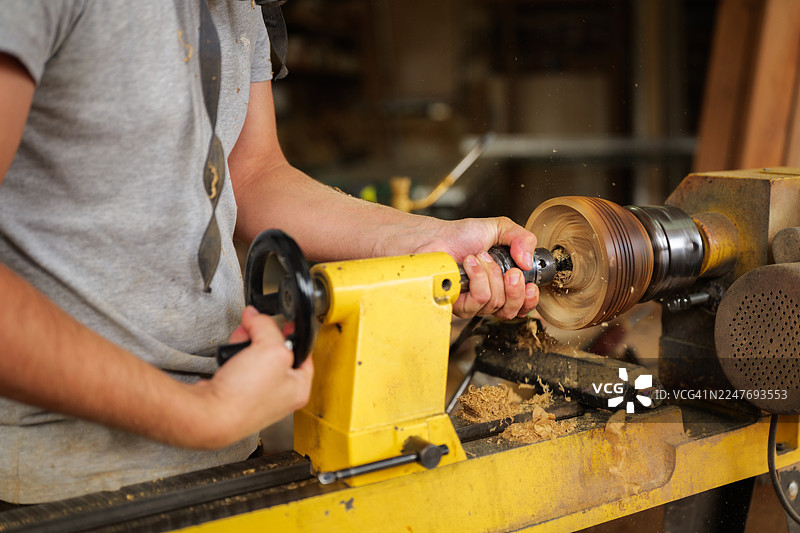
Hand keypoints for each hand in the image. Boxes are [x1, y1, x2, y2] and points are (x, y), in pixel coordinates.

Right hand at [193, 306, 312, 448]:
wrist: (210, 415)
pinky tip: (229, 356)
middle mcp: (280, 395)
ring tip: (239, 342)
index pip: (303, 354)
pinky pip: (240, 367)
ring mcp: (258, 396)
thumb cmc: (245, 396)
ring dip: (246, 345)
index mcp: (298, 388)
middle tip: (255, 329)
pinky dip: (234, 358)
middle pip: (276, 353)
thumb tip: (256, 316)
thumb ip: (267, 326)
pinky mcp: (237, 394)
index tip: (285, 324)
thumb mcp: (269, 348)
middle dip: (263, 337)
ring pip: (256, 358)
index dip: (293, 335)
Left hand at [392, 216, 539, 319]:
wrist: (437, 236)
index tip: (530, 285)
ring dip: (490, 274)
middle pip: (511, 310)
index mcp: (503, 284)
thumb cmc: (463, 236)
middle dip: (514, 287)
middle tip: (509, 270)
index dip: (529, 300)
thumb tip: (528, 262)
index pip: (522, 306)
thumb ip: (522, 238)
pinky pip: (478, 299)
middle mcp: (488, 297)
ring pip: (495, 302)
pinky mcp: (457, 304)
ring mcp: (472, 304)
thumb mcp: (500, 229)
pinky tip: (469, 264)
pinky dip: (477, 276)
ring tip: (479, 257)